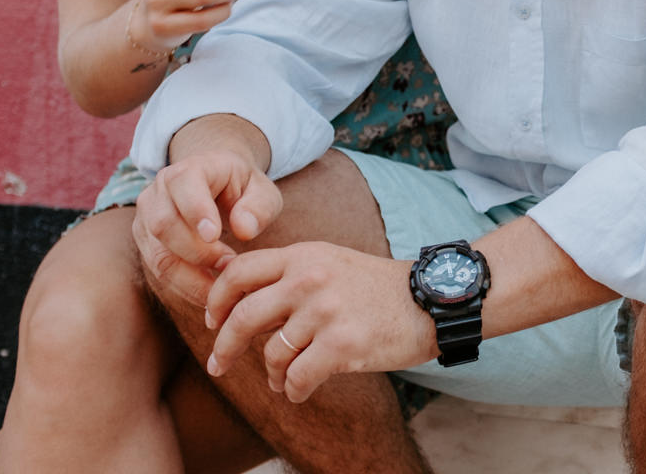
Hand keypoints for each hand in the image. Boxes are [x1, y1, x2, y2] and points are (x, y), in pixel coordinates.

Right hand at [133, 142, 281, 304]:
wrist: (216, 184)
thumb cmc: (242, 187)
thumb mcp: (262, 189)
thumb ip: (259, 206)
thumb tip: (244, 231)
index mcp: (189, 169)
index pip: (183, 185)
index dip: (196, 211)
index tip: (215, 235)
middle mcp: (158, 191)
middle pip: (164, 225)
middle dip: (198, 252)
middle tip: (230, 265)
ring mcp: (146, 217)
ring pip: (158, 254)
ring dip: (191, 277)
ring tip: (222, 286)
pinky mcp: (145, 242)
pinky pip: (158, 270)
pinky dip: (184, 286)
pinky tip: (209, 293)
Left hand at [204, 243, 436, 402]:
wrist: (431, 300)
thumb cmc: (378, 288)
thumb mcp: (332, 263)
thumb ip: (291, 275)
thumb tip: (241, 303)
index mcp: (305, 255)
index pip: (239, 271)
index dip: (217, 299)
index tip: (213, 320)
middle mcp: (310, 278)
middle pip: (243, 315)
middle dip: (224, 345)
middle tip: (218, 364)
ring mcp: (326, 311)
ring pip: (272, 352)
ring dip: (271, 373)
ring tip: (281, 378)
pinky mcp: (342, 345)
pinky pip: (297, 377)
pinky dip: (293, 390)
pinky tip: (299, 390)